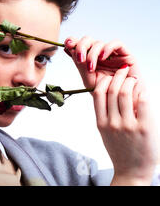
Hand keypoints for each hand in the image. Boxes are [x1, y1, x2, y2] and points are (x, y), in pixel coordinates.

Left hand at [63, 36, 145, 105]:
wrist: (123, 101)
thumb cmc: (106, 92)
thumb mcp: (89, 80)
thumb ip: (80, 65)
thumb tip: (68, 48)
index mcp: (88, 59)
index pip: (78, 44)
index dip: (72, 41)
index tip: (68, 46)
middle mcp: (99, 54)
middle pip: (87, 40)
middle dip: (80, 47)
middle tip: (80, 59)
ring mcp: (112, 53)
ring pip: (99, 43)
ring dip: (92, 54)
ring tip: (91, 68)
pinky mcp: (125, 54)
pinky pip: (116, 44)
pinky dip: (107, 48)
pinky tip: (103, 57)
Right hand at [92, 66, 157, 184]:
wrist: (132, 171)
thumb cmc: (120, 150)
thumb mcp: (105, 132)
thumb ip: (105, 114)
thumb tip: (110, 93)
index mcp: (101, 122)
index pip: (97, 93)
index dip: (104, 81)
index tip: (109, 77)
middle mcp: (112, 123)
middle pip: (112, 90)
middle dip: (118, 77)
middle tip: (123, 72)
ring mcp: (128, 125)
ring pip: (126, 93)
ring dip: (130, 82)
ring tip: (134, 79)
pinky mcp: (144, 128)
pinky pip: (143, 103)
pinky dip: (142, 92)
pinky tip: (143, 90)